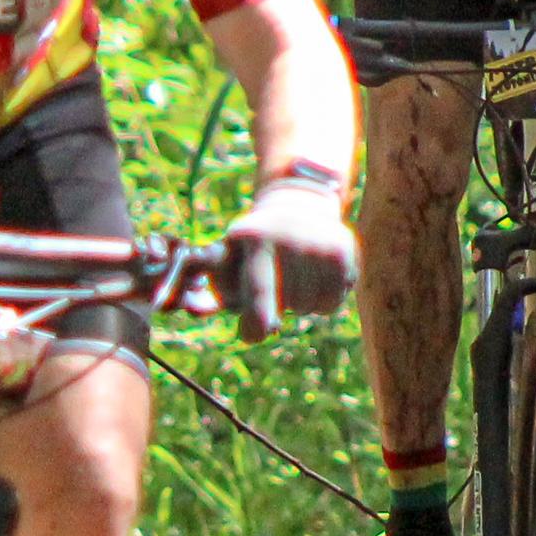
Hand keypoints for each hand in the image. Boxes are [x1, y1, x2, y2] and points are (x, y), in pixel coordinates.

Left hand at [220, 168, 357, 340]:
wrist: (298, 201)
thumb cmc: (254, 243)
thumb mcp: (229, 260)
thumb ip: (211, 291)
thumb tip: (191, 311)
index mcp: (257, 240)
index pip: (260, 293)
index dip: (256, 323)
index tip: (251, 334)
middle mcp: (292, 238)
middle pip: (287, 306)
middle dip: (278, 305)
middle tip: (276, 283)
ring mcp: (321, 244)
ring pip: (310, 308)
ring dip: (300, 304)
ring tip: (295, 276)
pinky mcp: (344, 252)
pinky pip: (332, 303)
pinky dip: (322, 301)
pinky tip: (314, 277)